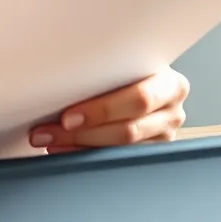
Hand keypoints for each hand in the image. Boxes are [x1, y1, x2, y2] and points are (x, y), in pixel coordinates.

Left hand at [29, 67, 189, 153]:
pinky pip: (115, 160)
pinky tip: (63, 148)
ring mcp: (164, 137)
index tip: (68, 117)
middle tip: (49, 132)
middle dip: (83, 133)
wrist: (139, 80)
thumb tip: (57, 69)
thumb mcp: (123, 61)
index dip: (101, 111)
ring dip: (78, 146)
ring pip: (119, 149)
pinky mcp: (150, 154)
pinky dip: (84, 154)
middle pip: (128, 130)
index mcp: (171, 84)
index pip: (139, 99)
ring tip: (49, 140)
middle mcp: (172, 112)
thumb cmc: (124, 68)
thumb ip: (104, 67)